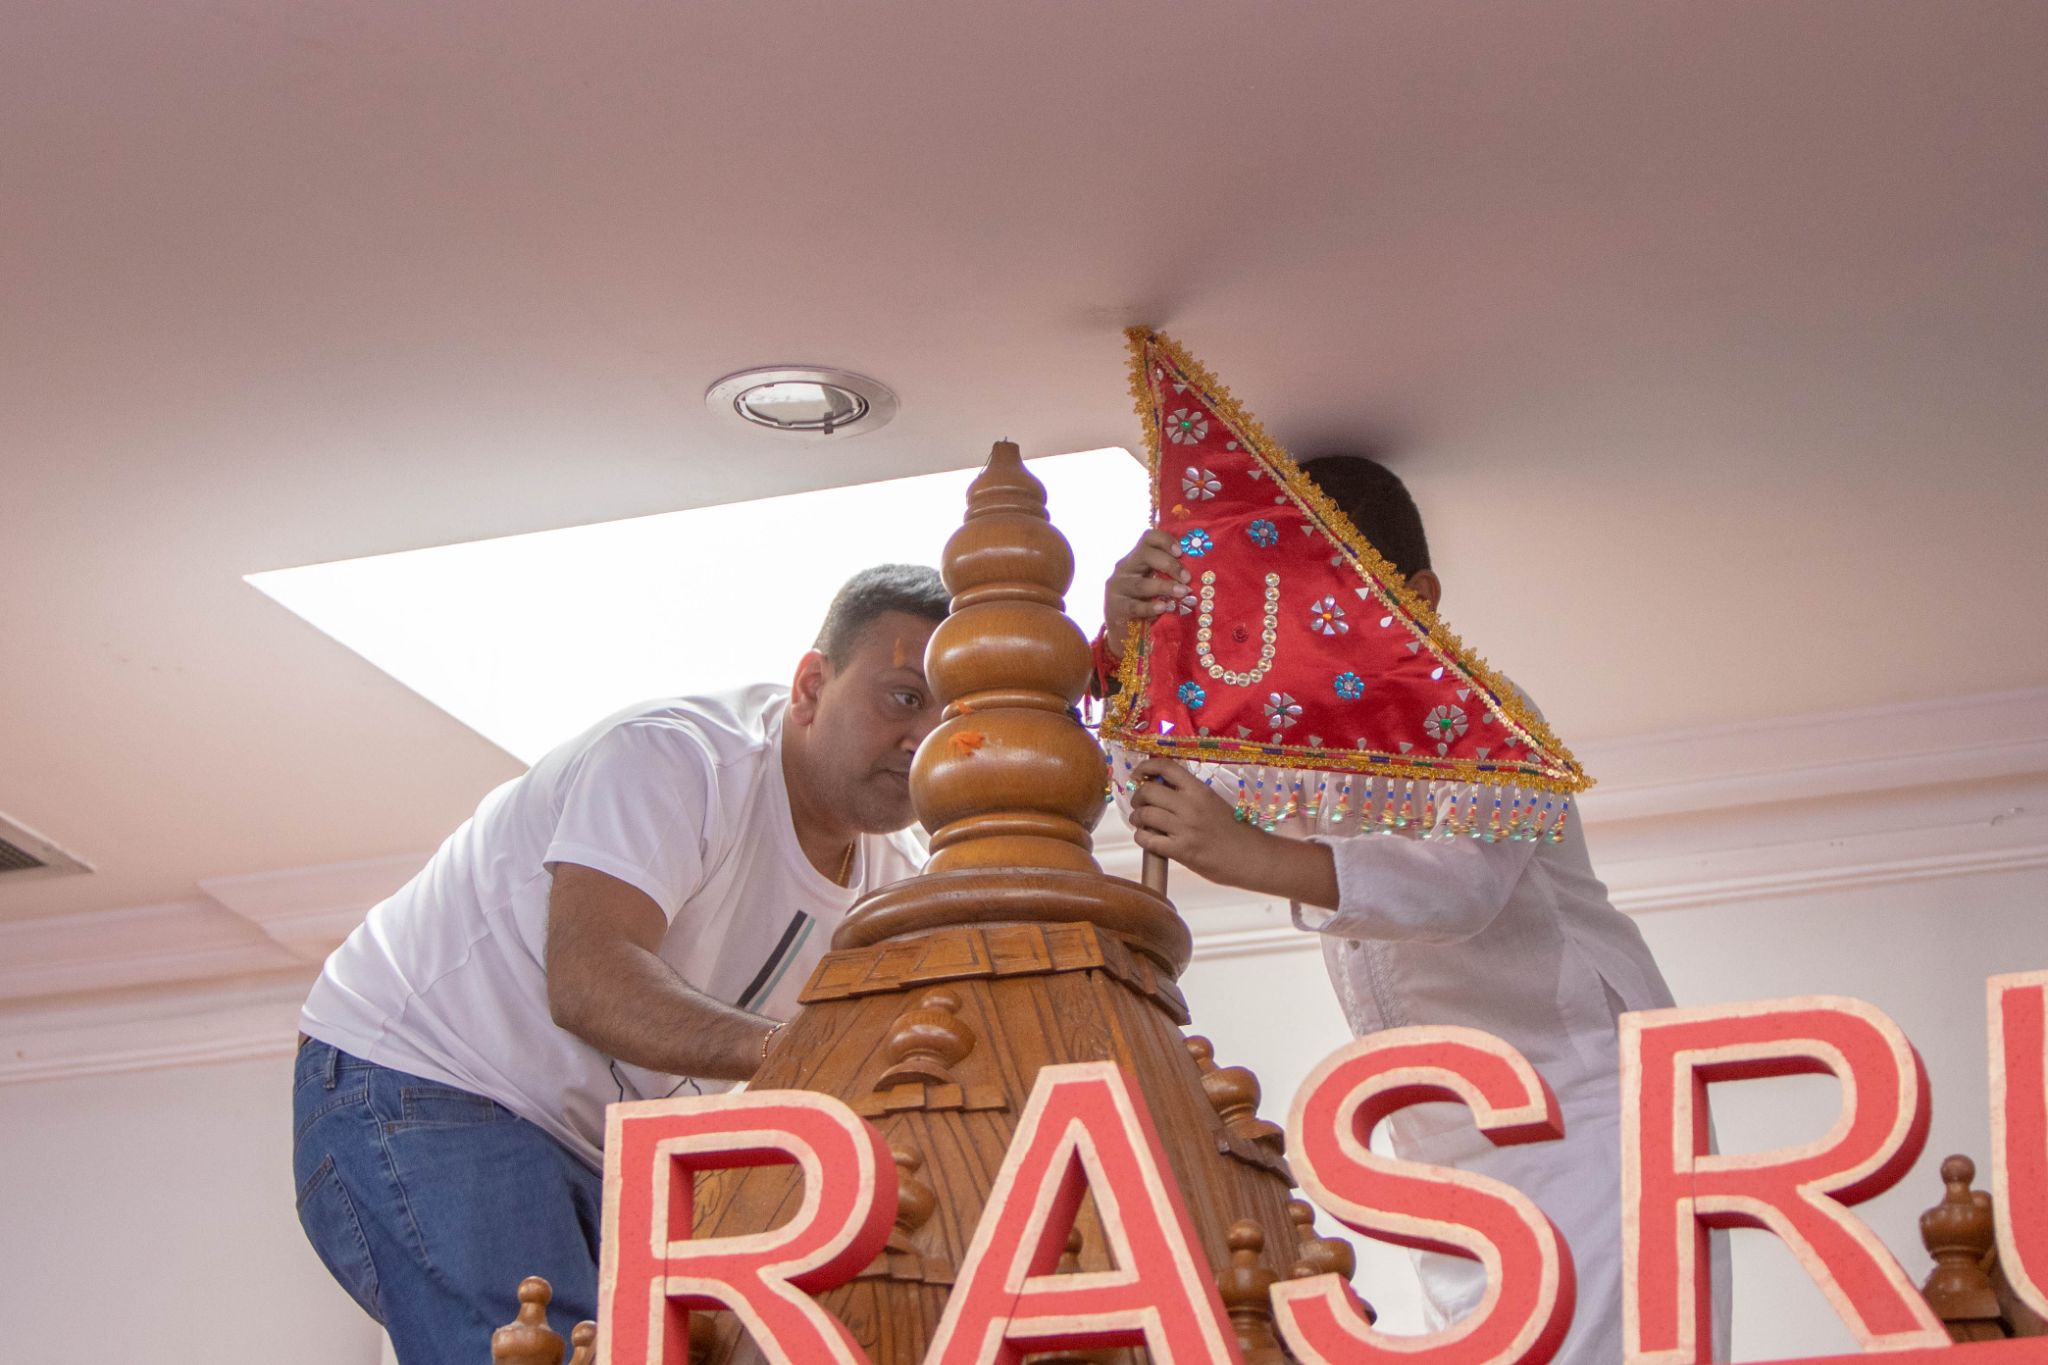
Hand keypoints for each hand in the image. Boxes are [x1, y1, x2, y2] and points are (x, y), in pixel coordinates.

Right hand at [1102, 530, 1190, 660]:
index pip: (1148, 538)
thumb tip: (1197, 571)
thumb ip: (1169, 574)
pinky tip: (1163, 608)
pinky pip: (1134, 606)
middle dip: (1169, 564)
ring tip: (1183, 592)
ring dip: (1164, 587)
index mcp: (1137, 558)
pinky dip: (1150, 607)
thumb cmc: (1146, 602)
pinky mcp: (1115, 607)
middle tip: (1187, 577)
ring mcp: (1118, 587)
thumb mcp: (1156, 583)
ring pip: (1141, 584)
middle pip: (1144, 555)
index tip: (1181, 552)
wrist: (1124, 630)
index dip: (1165, 541)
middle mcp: (1125, 568)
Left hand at [1125, 759, 1259, 885]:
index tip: (1138, 774)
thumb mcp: (1213, 802)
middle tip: (1139, 804)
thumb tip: (1160, 787)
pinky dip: (1141, 838)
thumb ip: (1189, 794)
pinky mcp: (1181, 851)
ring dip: (1137, 818)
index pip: (1166, 767)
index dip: (1145, 766)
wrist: (1252, 857)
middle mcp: (1190, 805)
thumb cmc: (1234, 830)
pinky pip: (1148, 839)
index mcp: (1200, 790)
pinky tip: (1147, 839)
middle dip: (1137, 797)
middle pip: (1148, 791)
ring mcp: (1185, 828)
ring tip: (1141, 823)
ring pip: (1145, 815)